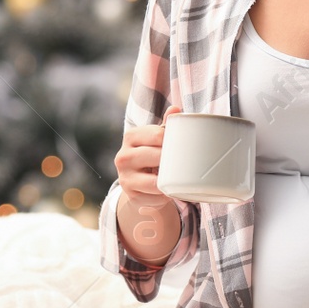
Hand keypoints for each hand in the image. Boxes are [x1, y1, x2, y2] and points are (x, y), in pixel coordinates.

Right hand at [114, 104, 183, 246]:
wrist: (137, 181)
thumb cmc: (151, 153)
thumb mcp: (156, 138)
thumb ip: (167, 124)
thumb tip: (176, 109)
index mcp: (131, 136)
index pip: (158, 135)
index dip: (174, 140)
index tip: (184, 145)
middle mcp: (123, 156)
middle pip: (157, 157)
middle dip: (173, 161)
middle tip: (185, 163)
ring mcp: (125, 177)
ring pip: (155, 181)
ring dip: (170, 181)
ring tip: (178, 178)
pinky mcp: (131, 195)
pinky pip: (155, 197)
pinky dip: (165, 196)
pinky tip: (169, 190)